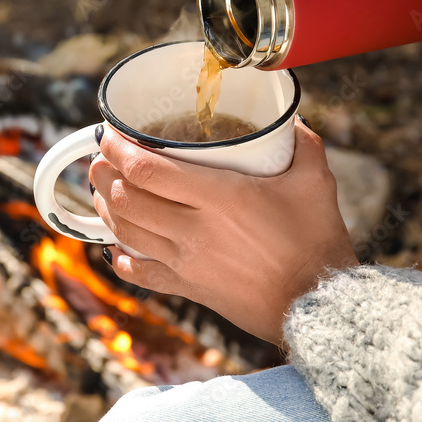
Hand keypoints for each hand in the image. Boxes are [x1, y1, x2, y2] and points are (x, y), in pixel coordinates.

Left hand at [90, 119, 356, 346]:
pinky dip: (121, 255)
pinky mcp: (187, 287)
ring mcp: (185, 262)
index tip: (109, 133)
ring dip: (104, 206)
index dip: (118, 149)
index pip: (146, 169)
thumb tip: (288, 117)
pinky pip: (138, 272)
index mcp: (218, 196)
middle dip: (103, 173)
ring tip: (102, 188)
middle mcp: (193, 229)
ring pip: (124, 231)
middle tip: (102, 156)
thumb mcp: (315, 180)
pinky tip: (119, 242)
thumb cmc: (318, 241)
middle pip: (124, 197)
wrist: (319, 305)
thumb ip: (300, 142)